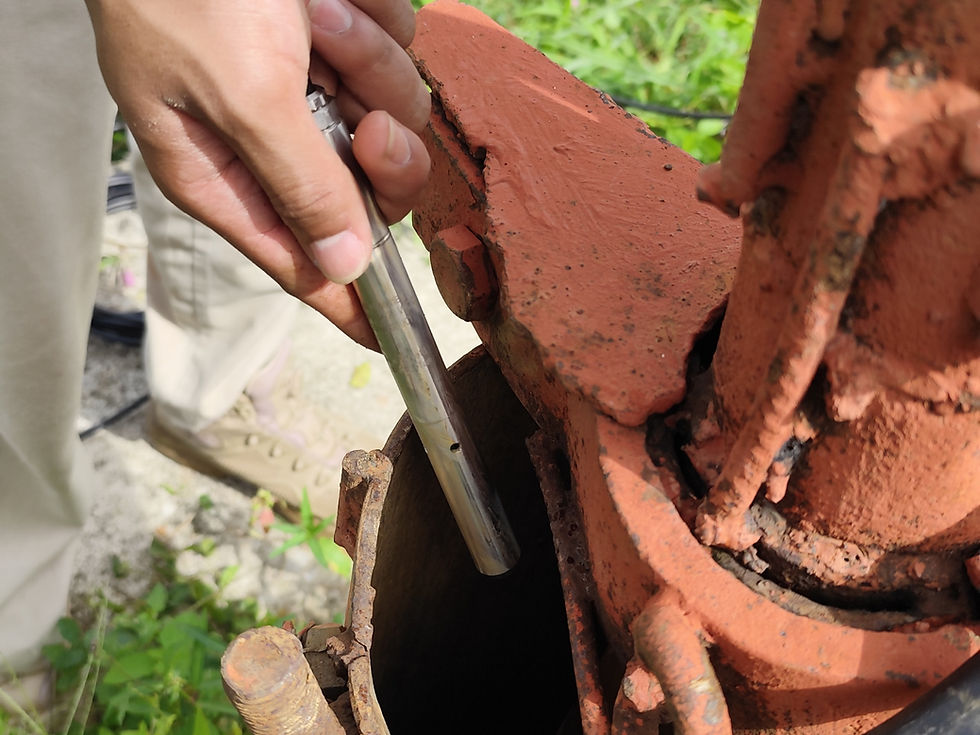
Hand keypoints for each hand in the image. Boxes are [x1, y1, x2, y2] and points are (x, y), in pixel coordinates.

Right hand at [85, 0, 430, 345]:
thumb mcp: (243, 95)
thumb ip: (299, 184)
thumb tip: (341, 265)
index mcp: (227, 173)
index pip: (297, 261)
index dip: (345, 300)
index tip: (388, 333)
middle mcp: (272, 139)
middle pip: (371, 193)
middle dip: (381, 155)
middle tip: (363, 121)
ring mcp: (312, 85)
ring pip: (395, 114)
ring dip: (367, 63)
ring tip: (314, 15)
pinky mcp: (341, 37)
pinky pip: (397, 48)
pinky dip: (374, 18)